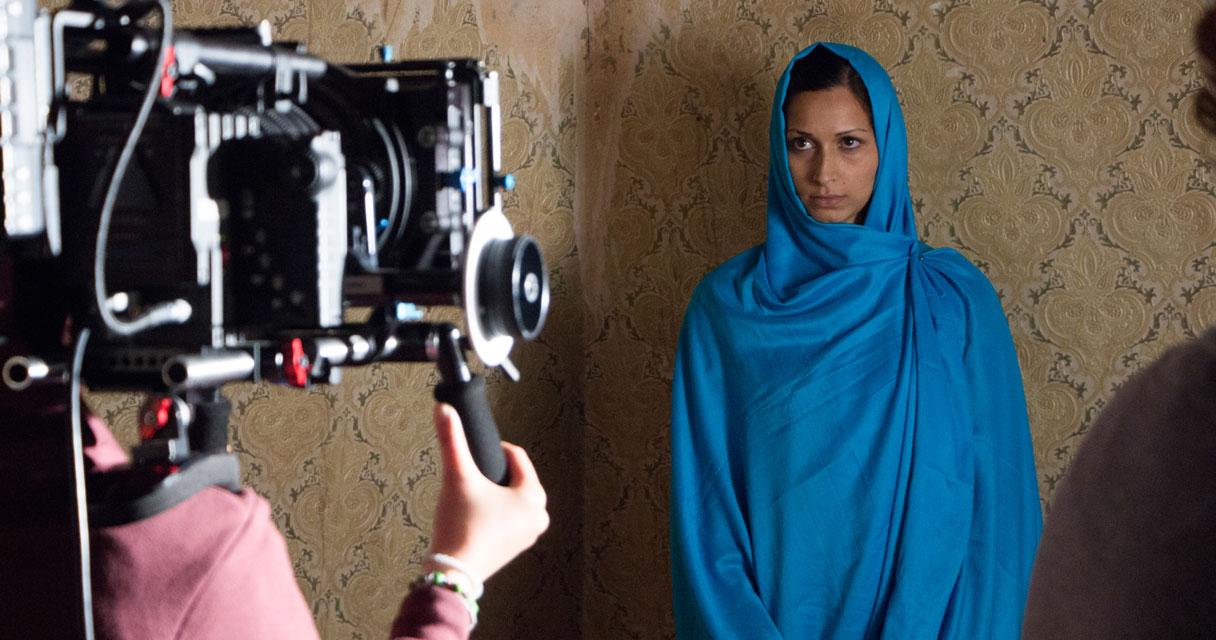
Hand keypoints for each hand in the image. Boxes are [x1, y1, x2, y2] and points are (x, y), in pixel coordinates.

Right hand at [425, 403, 548, 584]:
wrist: (452, 572)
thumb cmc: (460, 525)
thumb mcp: (457, 477)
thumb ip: (452, 440)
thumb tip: (444, 409)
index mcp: (534, 496)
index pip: (517, 457)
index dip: (495, 450)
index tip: (476, 455)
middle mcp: (539, 515)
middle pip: (515, 478)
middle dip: (494, 474)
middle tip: (471, 481)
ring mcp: (530, 533)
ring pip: (512, 497)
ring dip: (494, 492)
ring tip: (471, 498)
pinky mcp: (517, 546)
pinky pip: (509, 516)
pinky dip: (495, 511)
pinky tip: (476, 514)